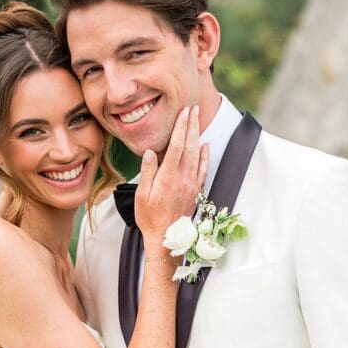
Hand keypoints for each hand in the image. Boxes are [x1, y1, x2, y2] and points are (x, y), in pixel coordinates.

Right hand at [134, 106, 208, 244]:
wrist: (166, 238)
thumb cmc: (149, 218)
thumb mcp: (141, 195)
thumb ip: (148, 172)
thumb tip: (151, 152)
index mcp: (167, 177)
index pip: (176, 146)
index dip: (181, 127)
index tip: (183, 112)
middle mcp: (182, 178)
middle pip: (189, 146)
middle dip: (191, 125)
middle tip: (193, 108)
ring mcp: (191, 184)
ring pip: (197, 154)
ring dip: (197, 135)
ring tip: (197, 120)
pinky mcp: (195, 191)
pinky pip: (203, 169)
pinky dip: (206, 155)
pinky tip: (206, 145)